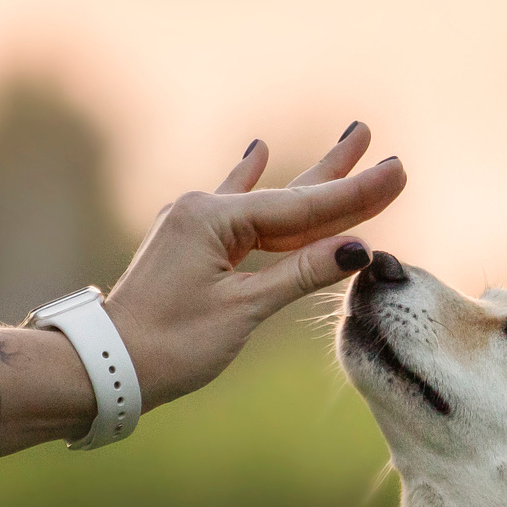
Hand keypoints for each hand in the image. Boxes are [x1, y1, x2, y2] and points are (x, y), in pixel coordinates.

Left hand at [102, 122, 402, 408]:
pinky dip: (250, 184)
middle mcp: (202, 211)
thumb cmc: (169, 344)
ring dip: (308, 183)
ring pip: (268, 206)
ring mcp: (193, 226)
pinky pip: (233, 210)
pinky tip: (258, 152)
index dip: (356, 194)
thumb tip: (357, 249)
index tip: (400, 170)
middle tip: (376, 141)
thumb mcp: (242, 310)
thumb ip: (300, 273)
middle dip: (338, 175)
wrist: (106, 366)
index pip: (302, 208)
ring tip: (345, 143)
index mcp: (213, 220)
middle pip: (288, 196)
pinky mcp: (188, 245)